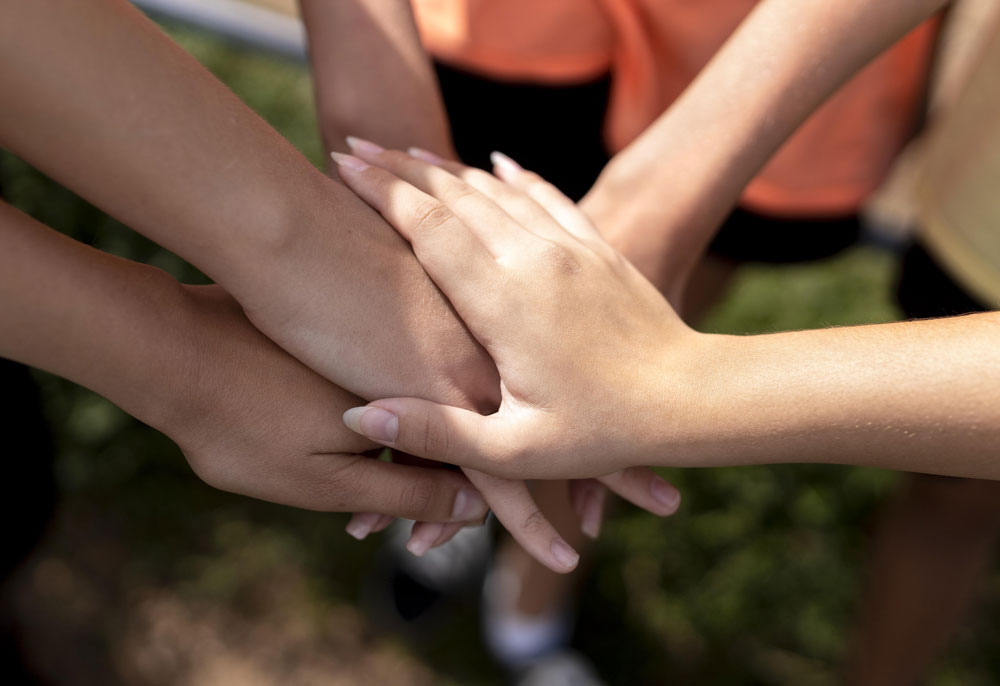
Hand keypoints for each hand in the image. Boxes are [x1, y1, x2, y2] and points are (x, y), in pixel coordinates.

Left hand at [163, 283, 490, 522]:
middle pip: (445, 427)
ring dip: (392, 452)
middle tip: (370, 529)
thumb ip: (406, 494)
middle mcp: (410, 356)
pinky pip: (383, 368)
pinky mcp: (352, 312)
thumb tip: (475, 508)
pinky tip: (332, 433)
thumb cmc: (242, 424)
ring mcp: (382, 325)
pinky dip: (370, 409)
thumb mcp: (327, 480)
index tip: (421, 543)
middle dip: (418, 485)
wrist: (172, 346)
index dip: (454, 507)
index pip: (470, 456)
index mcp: (414, 399)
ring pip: (412, 399)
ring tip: (344, 500)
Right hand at [332, 146, 701, 486]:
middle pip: (456, 195)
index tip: (342, 162)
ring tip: (408, 151)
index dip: (380, 191)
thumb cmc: (602, 431)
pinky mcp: (597, 250)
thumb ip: (435, 435)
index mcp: (504, 301)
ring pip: (497, 190)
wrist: (693, 397)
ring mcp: (569, 249)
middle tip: (360, 144)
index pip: (428, 226)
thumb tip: (360, 415)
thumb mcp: (514, 451)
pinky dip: (514, 176)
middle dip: (402, 167)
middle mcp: (534, 260)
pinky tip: (496, 161)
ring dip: (449, 167)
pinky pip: (548, 197)